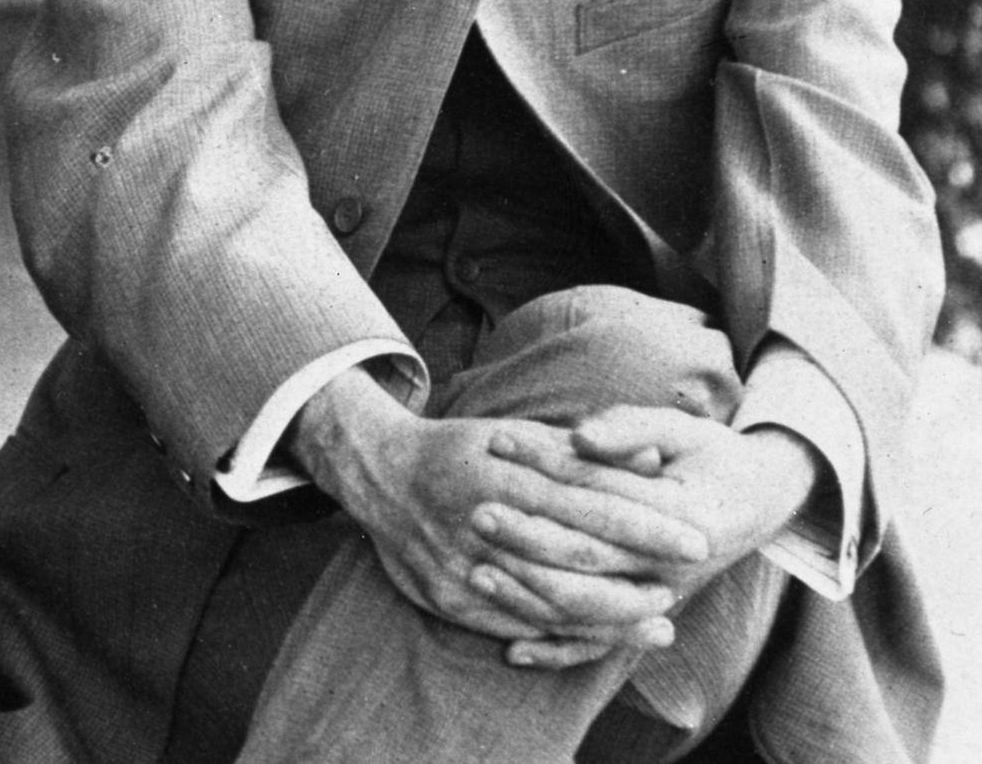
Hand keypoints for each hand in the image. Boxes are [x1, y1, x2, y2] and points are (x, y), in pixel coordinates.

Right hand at [292, 370, 707, 667]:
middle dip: (637, 576)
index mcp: (503, 472)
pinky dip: (564, 637)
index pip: (589, 502)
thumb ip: (584, 451)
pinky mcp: (449, 599)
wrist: (379, 476)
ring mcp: (462, 564)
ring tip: (658, 622)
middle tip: (683, 585)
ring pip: (550, 601)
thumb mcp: (517, 435)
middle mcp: (482, 519)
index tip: (694, 538)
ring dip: (611, 617)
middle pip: (574, 557)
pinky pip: (516, 626)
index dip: (645, 524)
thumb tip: (655, 459)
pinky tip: (601, 638)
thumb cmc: (461, 451)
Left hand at [474, 405, 818, 663]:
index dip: (545, 465)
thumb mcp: (681, 427)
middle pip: (586, 555)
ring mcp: (659, 597)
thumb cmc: (710, 454)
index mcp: (681, 517)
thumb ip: (630, 428)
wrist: (758, 499)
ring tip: (476, 572)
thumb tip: (579, 435)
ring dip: (528, 594)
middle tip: (476, 512)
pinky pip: (599, 645)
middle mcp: (671, 567)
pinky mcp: (646, 615)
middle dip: (526, 535)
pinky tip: (513, 651)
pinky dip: (557, 651)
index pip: (598, 492)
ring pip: (587, 608)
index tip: (497, 442)